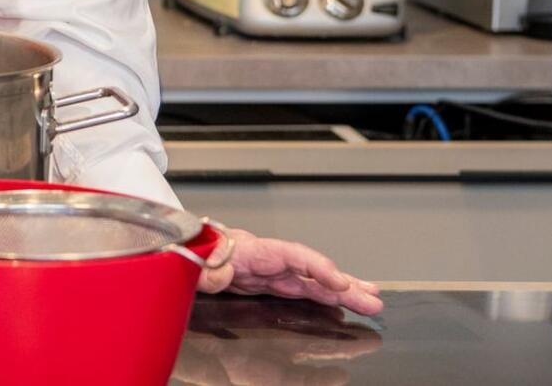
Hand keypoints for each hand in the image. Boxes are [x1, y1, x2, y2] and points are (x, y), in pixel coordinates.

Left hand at [197, 227, 382, 315]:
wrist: (178, 249)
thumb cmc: (188, 252)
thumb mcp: (193, 260)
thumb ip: (208, 270)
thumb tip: (219, 275)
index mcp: (247, 249)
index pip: (290, 255)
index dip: (317, 267)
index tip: (339, 283)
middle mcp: (264, 258)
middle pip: (309, 270)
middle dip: (342, 284)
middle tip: (372, 300)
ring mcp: (268, 271)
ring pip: (311, 281)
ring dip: (342, 292)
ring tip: (371, 302)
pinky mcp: (267, 282)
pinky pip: (301, 289)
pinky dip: (323, 296)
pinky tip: (342, 303)